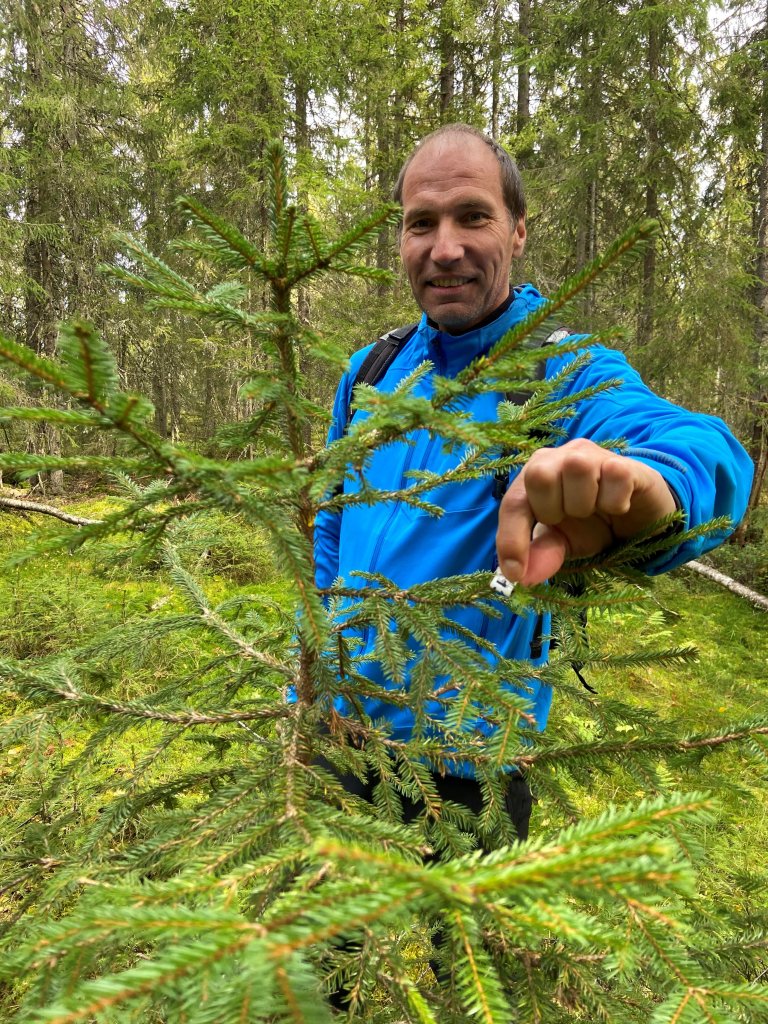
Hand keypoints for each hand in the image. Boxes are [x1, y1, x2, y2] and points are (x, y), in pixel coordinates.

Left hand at [496, 439, 676, 585]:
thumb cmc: (593, 524)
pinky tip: (618, 506)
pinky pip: (615, 476)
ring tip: (595, 510)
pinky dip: (616, 501)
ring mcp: (592, 455)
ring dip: (585, 504)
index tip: (515, 573)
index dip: (511, 539)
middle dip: (553, 510)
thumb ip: (541, 554)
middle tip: (571, 519)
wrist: (640, 520)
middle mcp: (558, 457)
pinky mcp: (624, 463)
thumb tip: (522, 578)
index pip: (513, 503)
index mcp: (535, 476)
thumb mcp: (563, 543)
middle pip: (539, 476)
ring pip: (577, 469)